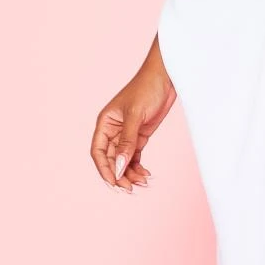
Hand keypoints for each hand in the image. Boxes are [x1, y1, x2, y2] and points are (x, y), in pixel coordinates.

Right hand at [90, 63, 175, 193]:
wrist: (165, 77)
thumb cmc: (146, 89)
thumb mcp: (135, 116)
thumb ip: (127, 142)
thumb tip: (120, 166)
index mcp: (105, 123)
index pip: (99, 151)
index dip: (104, 168)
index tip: (114, 182)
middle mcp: (113, 130)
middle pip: (112, 158)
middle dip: (119, 174)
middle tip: (130, 188)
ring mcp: (127, 133)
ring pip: (124, 159)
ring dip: (130, 172)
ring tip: (141, 182)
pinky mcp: (140, 135)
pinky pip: (135, 155)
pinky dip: (138, 166)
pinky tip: (145, 174)